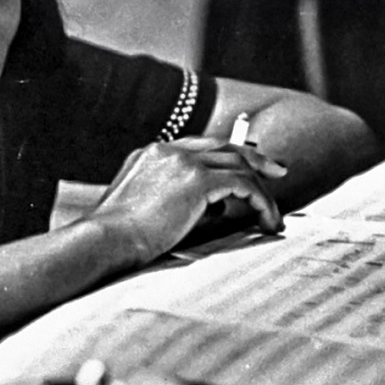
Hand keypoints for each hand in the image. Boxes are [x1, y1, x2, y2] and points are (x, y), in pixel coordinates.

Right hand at [86, 138, 285, 265]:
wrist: (107, 237)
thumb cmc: (117, 235)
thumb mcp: (142, 207)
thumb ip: (174, 199)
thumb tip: (212, 208)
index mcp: (151, 153)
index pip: (199, 146)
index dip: (227, 154)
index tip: (247, 165)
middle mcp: (168, 150)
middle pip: (224, 146)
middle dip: (255, 158)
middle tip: (278, 171)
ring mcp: (182, 161)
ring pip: (238, 165)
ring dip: (261, 190)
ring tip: (272, 215)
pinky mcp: (197, 180)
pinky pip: (244, 185)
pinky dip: (261, 202)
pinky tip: (267, 221)